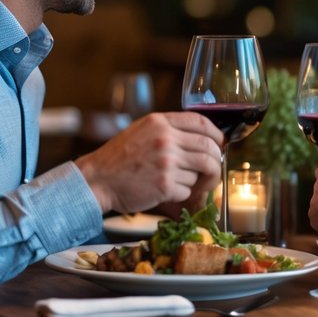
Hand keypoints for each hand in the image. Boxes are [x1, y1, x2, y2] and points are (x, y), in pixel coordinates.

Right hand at [76, 111, 222, 214]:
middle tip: (212, 169)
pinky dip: (182, 193)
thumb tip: (202, 139)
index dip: (216, 134)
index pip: (201, 123)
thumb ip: (168, 130)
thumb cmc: (119, 158)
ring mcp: (166, 163)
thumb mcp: (142, 131)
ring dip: (195, 180)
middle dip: (215, 161)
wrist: (97, 180)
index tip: (219, 143)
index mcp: (160, 122)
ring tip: (182, 181)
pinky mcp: (165, 185)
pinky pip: (188, 190)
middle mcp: (165, 139)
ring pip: (200, 171)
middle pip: (208, 148)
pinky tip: (166, 191)